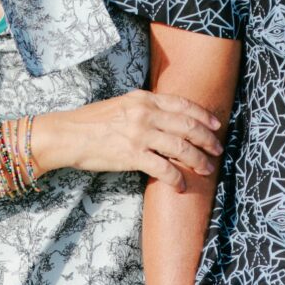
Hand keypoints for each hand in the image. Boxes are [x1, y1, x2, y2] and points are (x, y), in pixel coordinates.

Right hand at [41, 91, 220, 190]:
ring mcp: (140, 134)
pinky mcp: (133, 155)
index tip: (216, 125)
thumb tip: (166, 118)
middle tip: (217, 150)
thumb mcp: (121, 105)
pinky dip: (176, 179)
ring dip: (198, 160)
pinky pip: (164, 168)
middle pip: (188, 125)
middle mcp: (145, 113)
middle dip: (207, 139)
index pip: (183, 104)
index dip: (204, 115)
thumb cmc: (90, 122)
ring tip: (206, 169)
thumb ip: (144, 108)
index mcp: (144, 98)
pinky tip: (181, 186)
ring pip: (182, 147)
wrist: (67, 135)